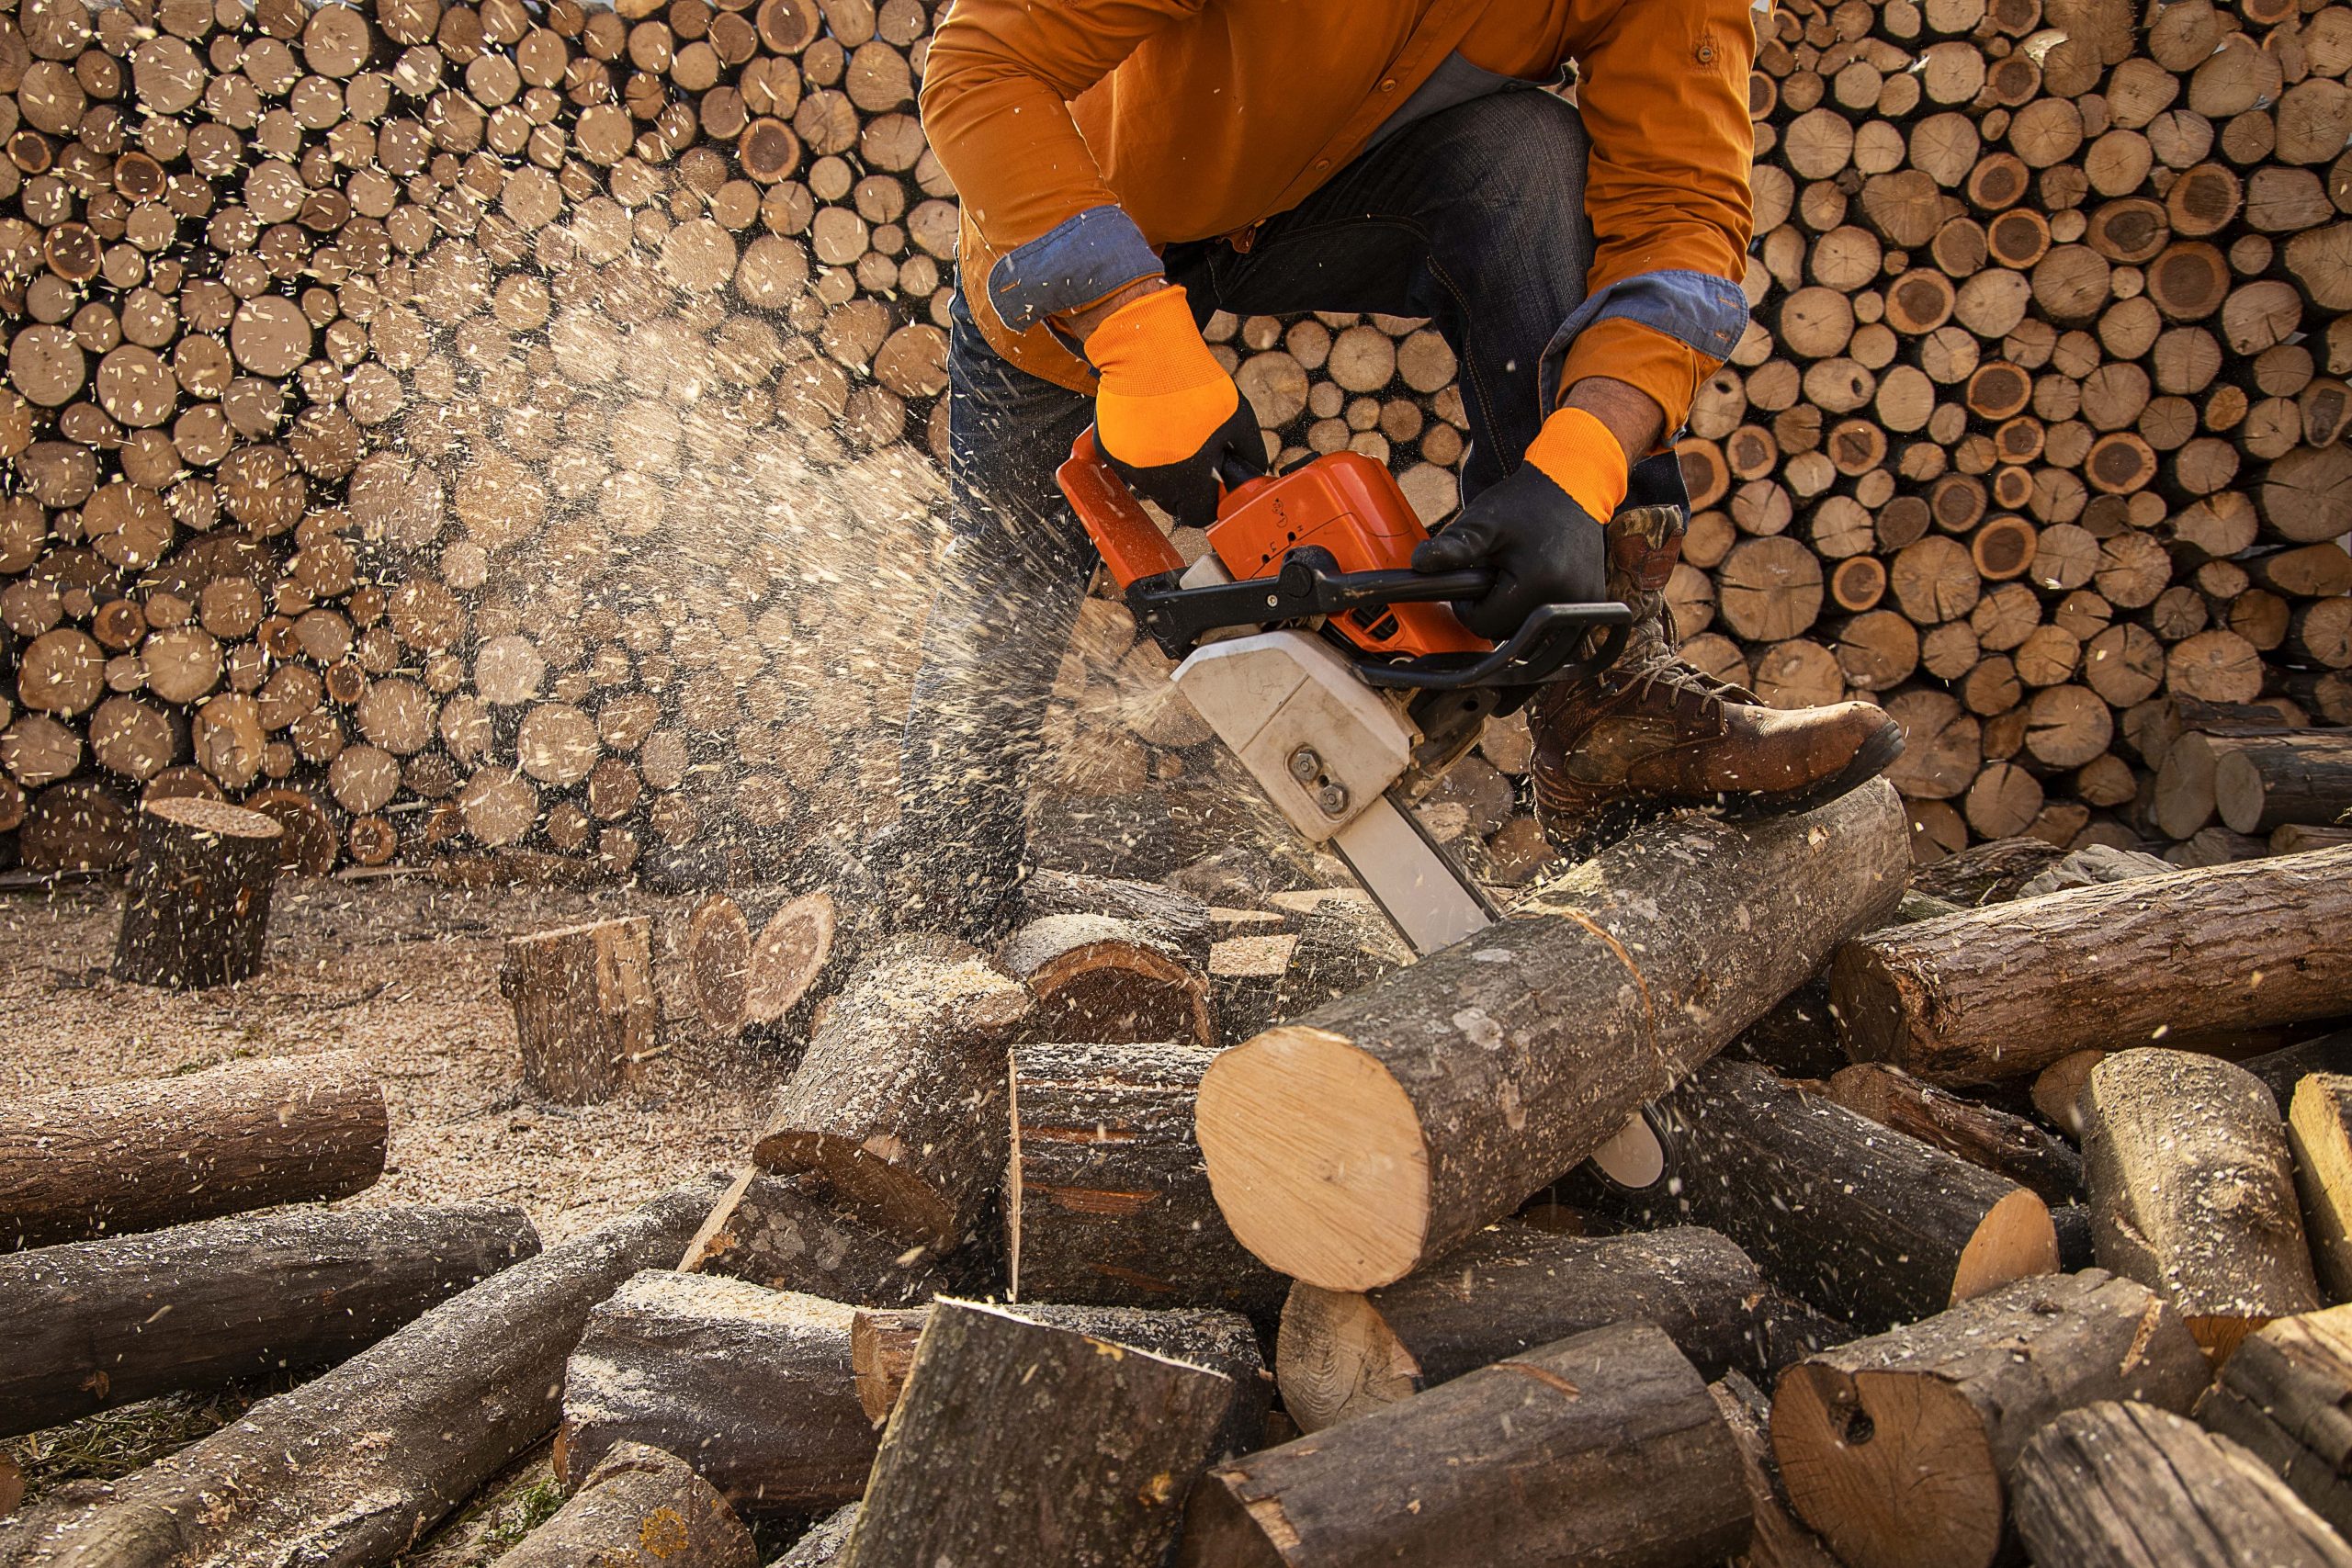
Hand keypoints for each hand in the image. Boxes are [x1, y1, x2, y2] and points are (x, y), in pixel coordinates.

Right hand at [1083, 284, 1266, 526]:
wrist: (1145, 352)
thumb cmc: (1192, 380)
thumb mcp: (1238, 415)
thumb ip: (1251, 451)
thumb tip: (1255, 470)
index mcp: (1187, 478)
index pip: (1198, 515)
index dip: (1211, 503)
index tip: (1215, 486)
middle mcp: (1153, 480)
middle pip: (1173, 503)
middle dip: (1187, 488)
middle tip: (1197, 456)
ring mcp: (1126, 465)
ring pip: (1150, 483)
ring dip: (1164, 470)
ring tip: (1174, 432)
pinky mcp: (1107, 449)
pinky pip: (1129, 463)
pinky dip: (1141, 452)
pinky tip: (1152, 423)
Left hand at [1410, 406, 1629, 638]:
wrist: (1574, 486)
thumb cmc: (1526, 503)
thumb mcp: (1484, 521)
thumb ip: (1454, 546)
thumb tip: (1419, 563)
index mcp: (1539, 583)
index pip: (1483, 624)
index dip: (1469, 604)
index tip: (1476, 574)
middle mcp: (1568, 601)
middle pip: (1506, 634)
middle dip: (1494, 607)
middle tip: (1500, 569)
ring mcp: (1584, 606)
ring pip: (1527, 635)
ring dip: (1514, 612)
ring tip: (1519, 573)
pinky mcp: (1592, 605)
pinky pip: (1549, 627)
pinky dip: (1535, 610)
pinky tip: (1538, 581)